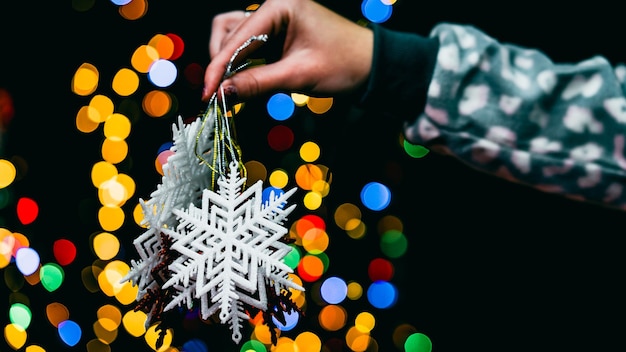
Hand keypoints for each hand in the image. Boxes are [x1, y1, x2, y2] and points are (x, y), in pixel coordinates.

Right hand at [202, 0, 373, 101]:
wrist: (371, 67)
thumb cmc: (344, 65)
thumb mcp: (297, 76)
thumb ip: (256, 83)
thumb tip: (221, 94)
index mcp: (280, 5)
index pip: (236, 36)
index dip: (218, 66)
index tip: (207, 94)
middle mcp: (273, 6)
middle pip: (227, 31)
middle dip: (221, 62)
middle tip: (219, 94)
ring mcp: (274, 18)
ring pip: (233, 36)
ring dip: (228, 61)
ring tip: (231, 89)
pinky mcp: (276, 33)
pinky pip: (248, 45)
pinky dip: (241, 63)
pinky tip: (242, 82)